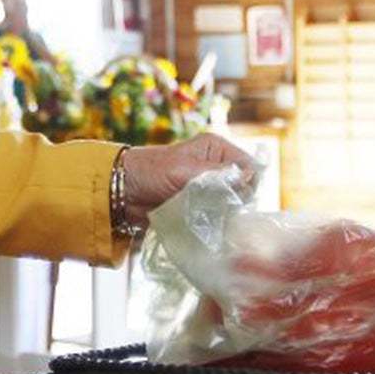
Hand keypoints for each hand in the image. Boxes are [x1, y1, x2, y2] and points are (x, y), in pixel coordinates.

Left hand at [119, 134, 258, 229]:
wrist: (124, 192)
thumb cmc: (151, 172)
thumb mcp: (185, 170)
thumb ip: (217, 174)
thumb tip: (250, 176)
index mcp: (216, 148)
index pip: (249, 165)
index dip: (247, 182)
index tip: (235, 196)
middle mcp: (217, 165)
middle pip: (244, 186)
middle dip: (236, 199)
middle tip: (219, 207)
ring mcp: (210, 187)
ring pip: (233, 202)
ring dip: (226, 212)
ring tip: (212, 217)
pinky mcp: (201, 205)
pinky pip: (219, 214)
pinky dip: (217, 220)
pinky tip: (210, 225)